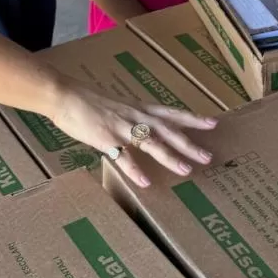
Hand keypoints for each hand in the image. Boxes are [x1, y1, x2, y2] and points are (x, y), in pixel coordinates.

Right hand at [50, 77, 217, 187]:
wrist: (64, 94)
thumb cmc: (88, 101)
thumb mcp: (117, 106)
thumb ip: (131, 117)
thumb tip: (141, 127)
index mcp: (138, 108)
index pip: (171, 113)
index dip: (192, 118)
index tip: (213, 122)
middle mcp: (135, 116)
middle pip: (168, 130)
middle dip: (189, 143)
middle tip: (208, 156)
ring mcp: (121, 127)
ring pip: (152, 142)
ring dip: (170, 157)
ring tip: (187, 170)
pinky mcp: (106, 138)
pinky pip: (123, 157)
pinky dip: (135, 170)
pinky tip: (145, 182)